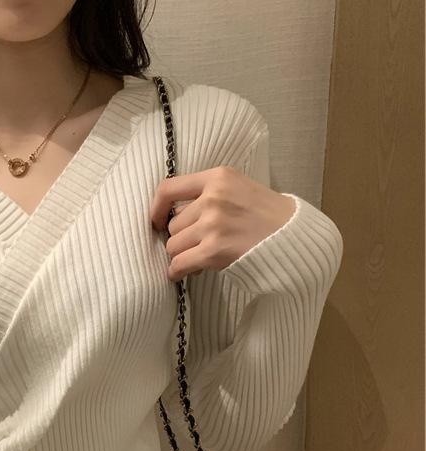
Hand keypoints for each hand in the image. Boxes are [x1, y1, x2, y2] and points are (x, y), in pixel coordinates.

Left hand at [150, 165, 295, 282]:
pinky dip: (177, 271)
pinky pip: (179, 264)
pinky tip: (182, 273)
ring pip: (174, 246)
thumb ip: (208, 193)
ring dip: (183, 255)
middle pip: (173, 225)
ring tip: (202, 256)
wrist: (293, 239)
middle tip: (200, 245)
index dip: (156, 208)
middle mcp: (213, 198)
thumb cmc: (266, 216)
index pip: (168, 188)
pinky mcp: (214, 250)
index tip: (156, 221)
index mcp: (218, 177)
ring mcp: (214, 224)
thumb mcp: (239, 188)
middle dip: (182, 238)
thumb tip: (170, 213)